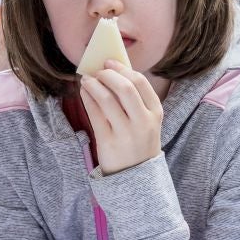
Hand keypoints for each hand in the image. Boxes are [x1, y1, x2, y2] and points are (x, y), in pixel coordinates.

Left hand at [80, 61, 161, 175]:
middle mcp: (143, 122)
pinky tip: (84, 93)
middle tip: (98, 71)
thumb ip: (135, 100)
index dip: (122, 69)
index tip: (110, 62)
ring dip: (94, 84)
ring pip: (107, 100)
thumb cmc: (138, 142)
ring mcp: (126, 133)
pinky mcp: (108, 142)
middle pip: (125, 88)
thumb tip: (113, 72)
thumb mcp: (146, 121)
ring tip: (87, 80)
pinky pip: (95, 114)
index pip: (140, 82)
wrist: (136, 177)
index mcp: (155, 113)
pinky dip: (87, 98)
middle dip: (108, 75)